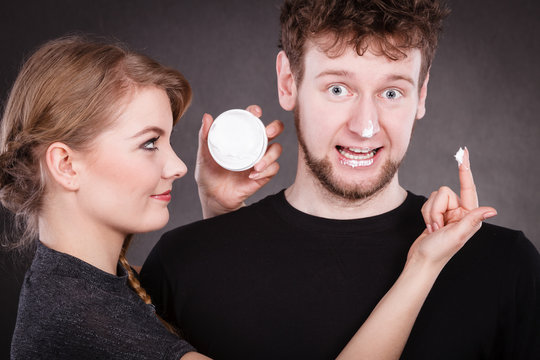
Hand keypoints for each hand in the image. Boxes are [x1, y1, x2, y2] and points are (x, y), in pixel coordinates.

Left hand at [195, 105, 283, 218]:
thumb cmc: (208, 173)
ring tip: (256, 165)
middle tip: (268, 133)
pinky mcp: (263, 175)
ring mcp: (260, 160)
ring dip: (270, 155)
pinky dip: (266, 171)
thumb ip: (205, 136)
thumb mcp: (203, 154)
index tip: (256, 112)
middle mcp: (253, 145)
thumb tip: (206, 117)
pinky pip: (273, 169)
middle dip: (275, 128)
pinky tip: (253, 175)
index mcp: (241, 136)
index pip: (252, 119)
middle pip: (273, 130)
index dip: (256, 112)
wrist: (212, 197)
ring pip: (276, 150)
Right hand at [408, 148, 496, 267]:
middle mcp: (462, 213)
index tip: (463, 153)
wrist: (421, 260)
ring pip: (434, 197)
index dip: (465, 169)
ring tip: (433, 229)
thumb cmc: (438, 251)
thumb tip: (491, 210)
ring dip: (429, 213)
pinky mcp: (437, 214)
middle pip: (444, 192)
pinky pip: (428, 203)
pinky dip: (425, 214)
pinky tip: (429, 228)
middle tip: (437, 227)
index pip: (468, 187)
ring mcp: (449, 213)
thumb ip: (472, 219)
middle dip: (435, 209)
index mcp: (471, 216)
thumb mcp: (457, 234)